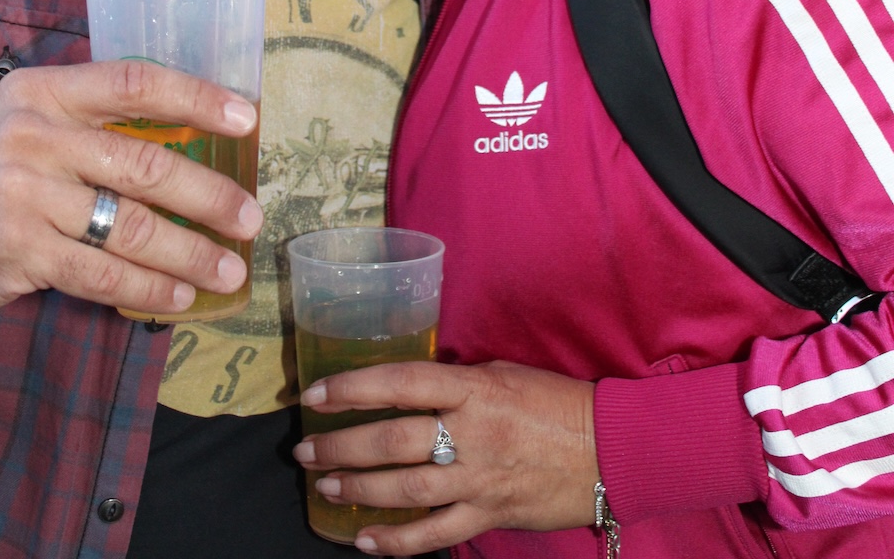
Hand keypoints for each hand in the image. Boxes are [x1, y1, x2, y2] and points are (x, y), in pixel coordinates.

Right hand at [0, 59, 261, 322]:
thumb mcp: (26, 123)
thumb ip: (91, 123)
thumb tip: (187, 138)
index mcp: (44, 91)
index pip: (135, 83)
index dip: (197, 97)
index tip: (247, 117)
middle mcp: (35, 135)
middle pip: (146, 163)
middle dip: (211, 195)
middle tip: (251, 216)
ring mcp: (24, 196)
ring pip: (133, 226)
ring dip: (191, 252)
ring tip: (229, 268)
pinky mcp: (18, 252)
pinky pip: (102, 273)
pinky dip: (149, 288)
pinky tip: (180, 296)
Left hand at [293, 359, 598, 554]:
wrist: (608, 448)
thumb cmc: (553, 401)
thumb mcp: (503, 373)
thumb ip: (456, 382)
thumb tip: (407, 387)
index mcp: (475, 389)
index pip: (401, 382)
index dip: (354, 388)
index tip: (317, 393)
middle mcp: (472, 434)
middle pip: (393, 441)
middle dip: (342, 446)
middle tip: (306, 449)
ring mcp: (480, 480)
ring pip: (406, 490)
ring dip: (359, 490)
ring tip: (324, 487)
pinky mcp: (490, 515)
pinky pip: (435, 535)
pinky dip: (397, 541)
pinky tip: (366, 541)